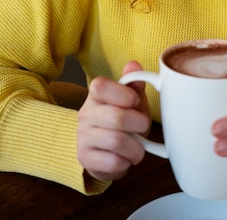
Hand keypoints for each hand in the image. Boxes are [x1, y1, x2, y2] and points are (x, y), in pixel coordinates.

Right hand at [77, 61, 150, 181]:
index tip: (135, 101)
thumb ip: (133, 83)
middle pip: (116, 117)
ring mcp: (82, 137)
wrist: (104, 150)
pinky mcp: (85, 159)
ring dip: (136, 147)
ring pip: (116, 141)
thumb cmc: (122, 121)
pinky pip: (112, 162)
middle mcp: (85, 114)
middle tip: (143, 127)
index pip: (101, 86)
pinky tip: (125, 158)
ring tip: (138, 147)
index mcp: (95, 94)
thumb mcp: (131, 100)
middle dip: (139, 124)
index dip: (124, 94)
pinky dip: (126, 162)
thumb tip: (134, 65)